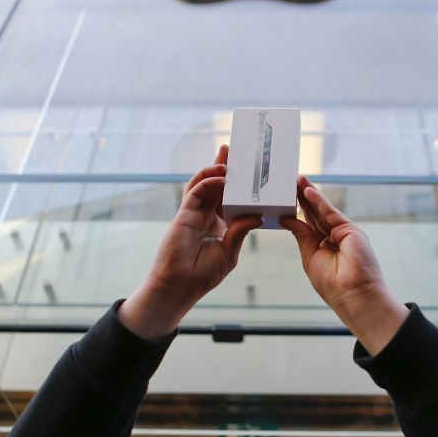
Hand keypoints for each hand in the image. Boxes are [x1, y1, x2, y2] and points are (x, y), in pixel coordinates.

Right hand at [119, 145, 260, 338]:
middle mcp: (205, 216)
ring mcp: (193, 214)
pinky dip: (206, 182)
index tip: (250, 171)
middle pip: (216, 185)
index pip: (228, 198)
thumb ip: (240, 232)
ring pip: (203, 184)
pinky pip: (195, 193)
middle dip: (224, 167)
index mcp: (217, 225)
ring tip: (227, 156)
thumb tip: (257, 216)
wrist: (179, 287)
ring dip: (215, 169)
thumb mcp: (229, 253)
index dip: (236, 184)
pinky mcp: (183, 215)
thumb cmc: (202, 275)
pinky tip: (219, 177)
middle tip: (235, 149)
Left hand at [280, 178, 408, 354]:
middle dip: (303, 197)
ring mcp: (345, 233)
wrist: (353, 296)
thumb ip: (301, 235)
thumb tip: (287, 219)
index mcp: (325, 245)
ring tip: (297, 179)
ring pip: (323, 210)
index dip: (299, 209)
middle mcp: (336, 237)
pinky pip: (331, 213)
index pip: (309, 223)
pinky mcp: (351, 231)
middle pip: (316, 212)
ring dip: (309, 194)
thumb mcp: (310, 256)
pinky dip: (319, 201)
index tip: (287, 196)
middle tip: (291, 181)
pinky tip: (307, 191)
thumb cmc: (333, 284)